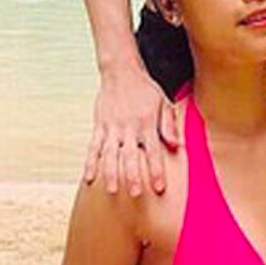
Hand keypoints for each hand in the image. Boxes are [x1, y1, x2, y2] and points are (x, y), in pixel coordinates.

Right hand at [85, 63, 178, 196]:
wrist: (120, 70)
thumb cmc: (145, 89)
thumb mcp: (163, 102)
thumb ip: (169, 124)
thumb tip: (176, 145)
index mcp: (147, 123)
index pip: (153, 151)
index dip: (156, 170)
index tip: (159, 188)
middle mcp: (129, 127)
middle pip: (130, 154)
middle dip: (133, 175)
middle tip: (137, 194)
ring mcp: (112, 127)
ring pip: (110, 153)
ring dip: (111, 172)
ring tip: (113, 190)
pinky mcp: (99, 125)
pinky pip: (93, 146)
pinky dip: (90, 162)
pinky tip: (89, 178)